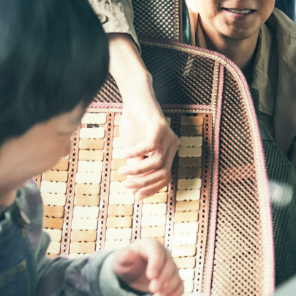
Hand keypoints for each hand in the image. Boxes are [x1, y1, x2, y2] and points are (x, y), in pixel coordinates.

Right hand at [108, 34, 178, 199]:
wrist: (135, 98)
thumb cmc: (134, 124)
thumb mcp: (134, 150)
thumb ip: (137, 167)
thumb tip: (134, 187)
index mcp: (170, 152)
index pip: (166, 177)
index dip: (152, 188)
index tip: (137, 196)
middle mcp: (173, 145)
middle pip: (163, 172)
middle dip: (144, 182)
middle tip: (126, 185)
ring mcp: (168, 135)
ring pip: (157, 162)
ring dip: (138, 169)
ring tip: (121, 170)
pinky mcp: (160, 126)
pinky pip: (150, 146)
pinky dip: (136, 153)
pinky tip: (124, 154)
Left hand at [112, 238, 182, 295]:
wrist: (131, 273)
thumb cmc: (125, 263)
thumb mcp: (120, 259)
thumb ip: (123, 256)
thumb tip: (128, 254)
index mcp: (150, 245)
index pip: (157, 251)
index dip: (156, 263)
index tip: (151, 276)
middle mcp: (164, 254)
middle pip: (169, 265)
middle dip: (163, 279)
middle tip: (152, 290)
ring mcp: (170, 266)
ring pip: (176, 276)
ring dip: (169, 288)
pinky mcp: (173, 278)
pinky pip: (180, 285)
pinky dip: (176, 293)